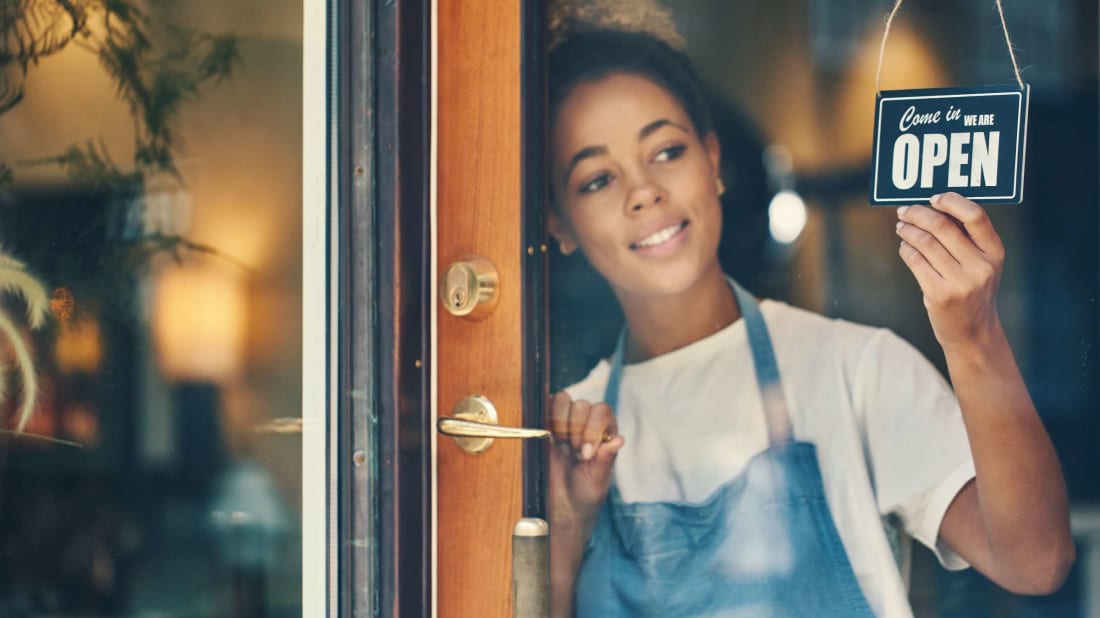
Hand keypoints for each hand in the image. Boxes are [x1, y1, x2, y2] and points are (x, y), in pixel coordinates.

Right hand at [547, 391, 624, 531]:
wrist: (561, 505)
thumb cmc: (585, 492)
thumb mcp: (598, 479)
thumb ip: (606, 459)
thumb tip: (619, 440)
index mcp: (605, 430)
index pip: (601, 410)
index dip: (593, 428)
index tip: (586, 454)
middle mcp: (586, 422)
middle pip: (582, 405)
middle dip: (577, 430)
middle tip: (574, 453)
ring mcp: (564, 421)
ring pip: (563, 400)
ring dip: (561, 423)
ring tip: (562, 446)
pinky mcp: (544, 425)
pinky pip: (544, 408)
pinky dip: (546, 421)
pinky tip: (549, 442)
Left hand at [895, 192, 1006, 348]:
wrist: (973, 332)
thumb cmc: (973, 290)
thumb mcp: (982, 264)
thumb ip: (967, 239)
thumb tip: (933, 206)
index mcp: (994, 252)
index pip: (975, 215)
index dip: (951, 201)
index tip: (934, 198)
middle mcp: (980, 266)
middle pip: (943, 226)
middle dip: (918, 213)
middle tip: (905, 210)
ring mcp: (960, 282)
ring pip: (925, 242)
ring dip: (908, 230)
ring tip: (901, 227)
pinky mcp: (939, 294)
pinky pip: (915, 261)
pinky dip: (906, 249)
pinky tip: (904, 246)